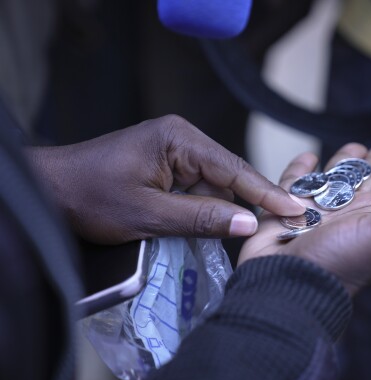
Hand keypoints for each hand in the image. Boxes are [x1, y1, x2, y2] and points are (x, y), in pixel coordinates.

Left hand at [25, 115, 304, 243]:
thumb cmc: (90, 198)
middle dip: (248, 201)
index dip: (265, 192)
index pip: (233, 168)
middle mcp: (181, 139)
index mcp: (178, 139)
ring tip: (249, 224)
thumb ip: (201, 217)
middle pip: (228, 175)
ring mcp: (174, 151)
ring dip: (226, 207)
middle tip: (282, 221)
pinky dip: (207, 207)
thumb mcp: (148, 214)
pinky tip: (214, 222)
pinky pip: (198, 188)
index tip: (295, 208)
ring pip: (215, 184)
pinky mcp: (167, 166)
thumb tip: (249, 223)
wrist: (50, 190)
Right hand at [239, 143, 370, 295]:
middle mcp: (350, 210)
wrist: (283, 286)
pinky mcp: (284, 209)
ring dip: (341, 161)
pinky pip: (294, 183)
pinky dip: (300, 170)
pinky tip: (307, 158)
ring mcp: (317, 210)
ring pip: (333, 178)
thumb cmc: (337, 263)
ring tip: (349, 148)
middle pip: (367, 179)